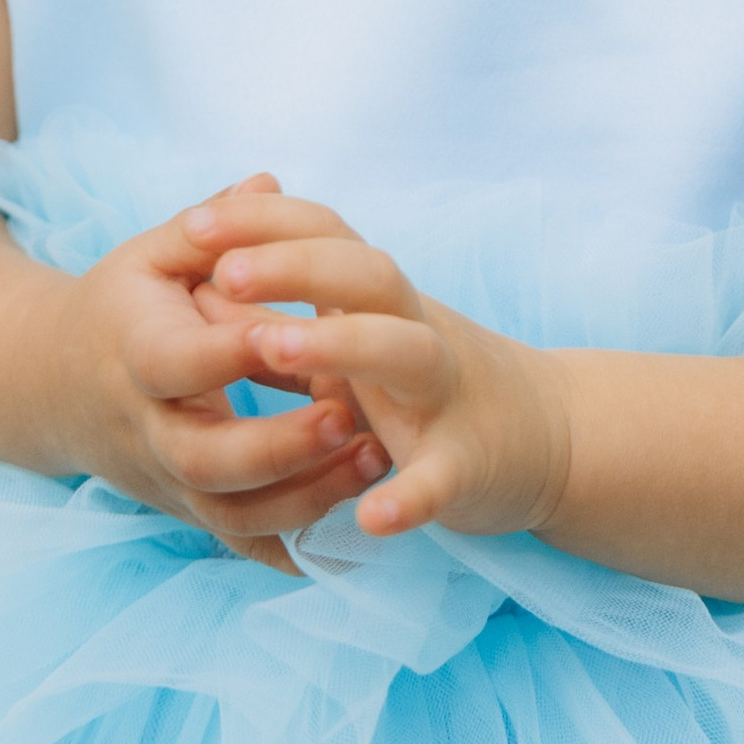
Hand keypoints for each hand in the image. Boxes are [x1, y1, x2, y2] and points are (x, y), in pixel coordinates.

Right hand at [55, 175, 390, 553]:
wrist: (52, 386)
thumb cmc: (120, 307)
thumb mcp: (149, 256)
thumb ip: (210, 222)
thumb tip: (268, 180)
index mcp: (135, 355)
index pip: (179, 362)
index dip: (231, 353)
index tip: (290, 333)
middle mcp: (146, 429)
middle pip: (205, 460)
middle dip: (281, 446)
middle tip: (354, 416)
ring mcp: (167, 479)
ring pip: (230, 514)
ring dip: (306, 498)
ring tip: (376, 460)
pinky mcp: (188, 509)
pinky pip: (240, 543)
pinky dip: (294, 546)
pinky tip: (355, 526)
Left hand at [195, 190, 574, 543]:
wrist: (549, 436)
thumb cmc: (427, 382)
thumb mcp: (362, 334)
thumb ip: (289, 310)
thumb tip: (202, 281)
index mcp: (385, 301)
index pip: (331, 235)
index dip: (266, 225)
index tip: (195, 225)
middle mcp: (416, 333)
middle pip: (368, 276)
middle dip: (296, 267)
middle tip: (224, 273)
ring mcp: (446, 396)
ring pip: (404, 353)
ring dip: (341, 344)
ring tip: (272, 348)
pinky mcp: (468, 465)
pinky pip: (441, 477)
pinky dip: (411, 496)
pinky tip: (371, 518)